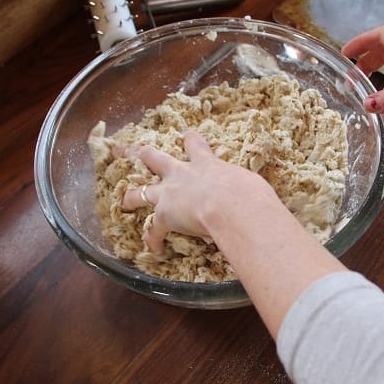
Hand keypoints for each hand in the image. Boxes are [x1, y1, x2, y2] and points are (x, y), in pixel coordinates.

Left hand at [117, 130, 276, 251]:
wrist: (232, 204)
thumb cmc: (248, 193)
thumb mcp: (250, 185)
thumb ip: (247, 190)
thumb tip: (260, 202)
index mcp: (207, 164)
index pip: (196, 146)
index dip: (191, 141)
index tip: (187, 136)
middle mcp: (183, 174)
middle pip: (155, 158)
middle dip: (140, 154)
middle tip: (125, 150)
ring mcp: (170, 193)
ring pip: (142, 191)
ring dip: (132, 196)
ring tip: (123, 200)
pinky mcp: (164, 215)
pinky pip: (153, 230)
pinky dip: (153, 239)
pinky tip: (153, 248)